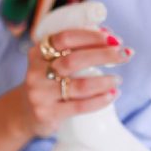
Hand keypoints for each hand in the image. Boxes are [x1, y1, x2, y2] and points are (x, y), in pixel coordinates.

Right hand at [17, 28, 131, 138]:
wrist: (25, 112)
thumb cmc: (51, 80)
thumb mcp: (54, 60)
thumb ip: (77, 46)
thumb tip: (110, 36)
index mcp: (38, 51)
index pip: (66, 37)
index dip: (91, 36)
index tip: (113, 39)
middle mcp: (36, 71)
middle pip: (74, 60)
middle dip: (104, 55)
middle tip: (124, 55)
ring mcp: (40, 94)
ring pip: (79, 85)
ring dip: (105, 81)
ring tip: (118, 79)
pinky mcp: (47, 114)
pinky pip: (79, 106)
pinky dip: (100, 100)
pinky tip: (113, 95)